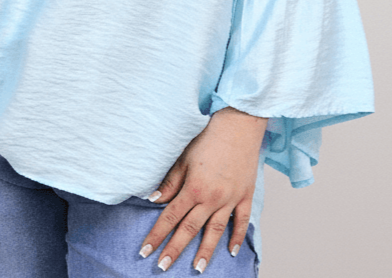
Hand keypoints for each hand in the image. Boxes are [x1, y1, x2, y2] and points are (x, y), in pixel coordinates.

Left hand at [138, 107, 267, 272]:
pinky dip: (237, 237)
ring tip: (196, 269)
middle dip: (174, 249)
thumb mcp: (183, 158)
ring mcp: (229, 199)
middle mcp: (211, 198)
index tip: (146, 250)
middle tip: (163, 267)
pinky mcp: (244, 196)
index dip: (157, 235)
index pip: (170, 217)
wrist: (237, 127)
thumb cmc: (207, 139)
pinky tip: (231, 251)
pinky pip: (241, 221)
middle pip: (190, 229)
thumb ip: (170, 182)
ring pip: (215, 232)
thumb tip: (153, 200)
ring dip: (205, 252)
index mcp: (193, 188)